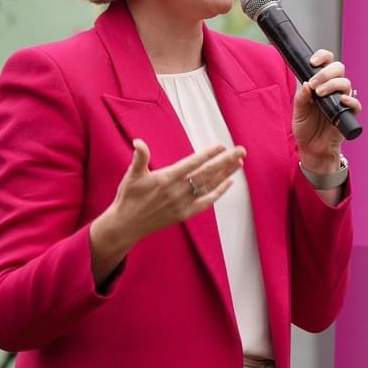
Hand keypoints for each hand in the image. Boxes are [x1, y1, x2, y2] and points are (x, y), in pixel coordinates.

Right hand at [89, 138, 244, 282]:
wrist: (126, 224)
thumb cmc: (129, 196)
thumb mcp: (132, 175)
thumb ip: (140, 157)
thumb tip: (138, 142)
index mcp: (166, 178)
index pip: (192, 163)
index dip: (208, 154)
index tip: (221, 146)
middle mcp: (178, 191)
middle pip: (207, 173)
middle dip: (226, 161)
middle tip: (241, 150)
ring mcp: (183, 203)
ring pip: (210, 186)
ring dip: (226, 173)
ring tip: (239, 162)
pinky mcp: (185, 213)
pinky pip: (206, 202)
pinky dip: (219, 192)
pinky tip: (229, 182)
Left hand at [293, 49, 361, 171]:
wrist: (312, 148)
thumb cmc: (306, 128)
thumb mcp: (298, 110)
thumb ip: (301, 97)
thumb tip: (307, 83)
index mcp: (321, 83)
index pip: (327, 62)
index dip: (322, 57)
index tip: (313, 62)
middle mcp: (333, 89)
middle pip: (339, 68)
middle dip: (326, 72)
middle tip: (314, 84)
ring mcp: (342, 100)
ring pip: (346, 83)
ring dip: (332, 85)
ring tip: (319, 94)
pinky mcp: (348, 114)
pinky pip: (355, 104)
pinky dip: (350, 100)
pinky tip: (342, 101)